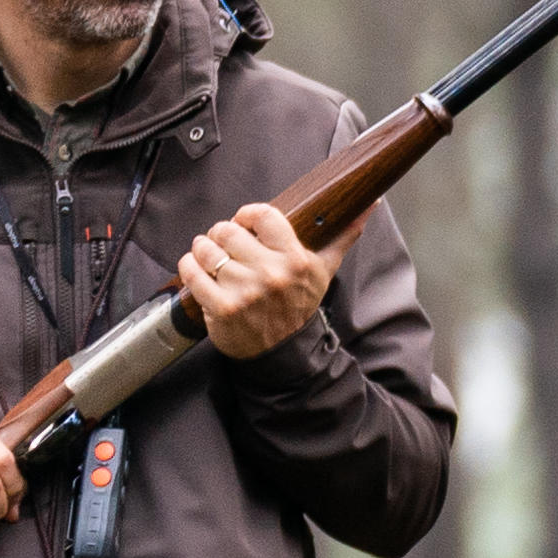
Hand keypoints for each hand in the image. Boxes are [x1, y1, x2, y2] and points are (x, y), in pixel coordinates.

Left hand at [177, 201, 343, 357]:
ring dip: (202, 249)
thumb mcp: (324, 270)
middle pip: (228, 230)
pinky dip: (188, 266)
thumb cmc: (298, 306)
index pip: (264, 215)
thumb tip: (369, 205)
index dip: (247, 215)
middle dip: (221, 234)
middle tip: (223, 242)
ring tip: (209, 256)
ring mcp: (246, 291)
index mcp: (297, 259)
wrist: (283, 352)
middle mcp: (272, 274)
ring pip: (207, 249)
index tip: (243, 222)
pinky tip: (196, 269)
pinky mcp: (222, 308)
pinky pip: (193, 272)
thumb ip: (343, 235)